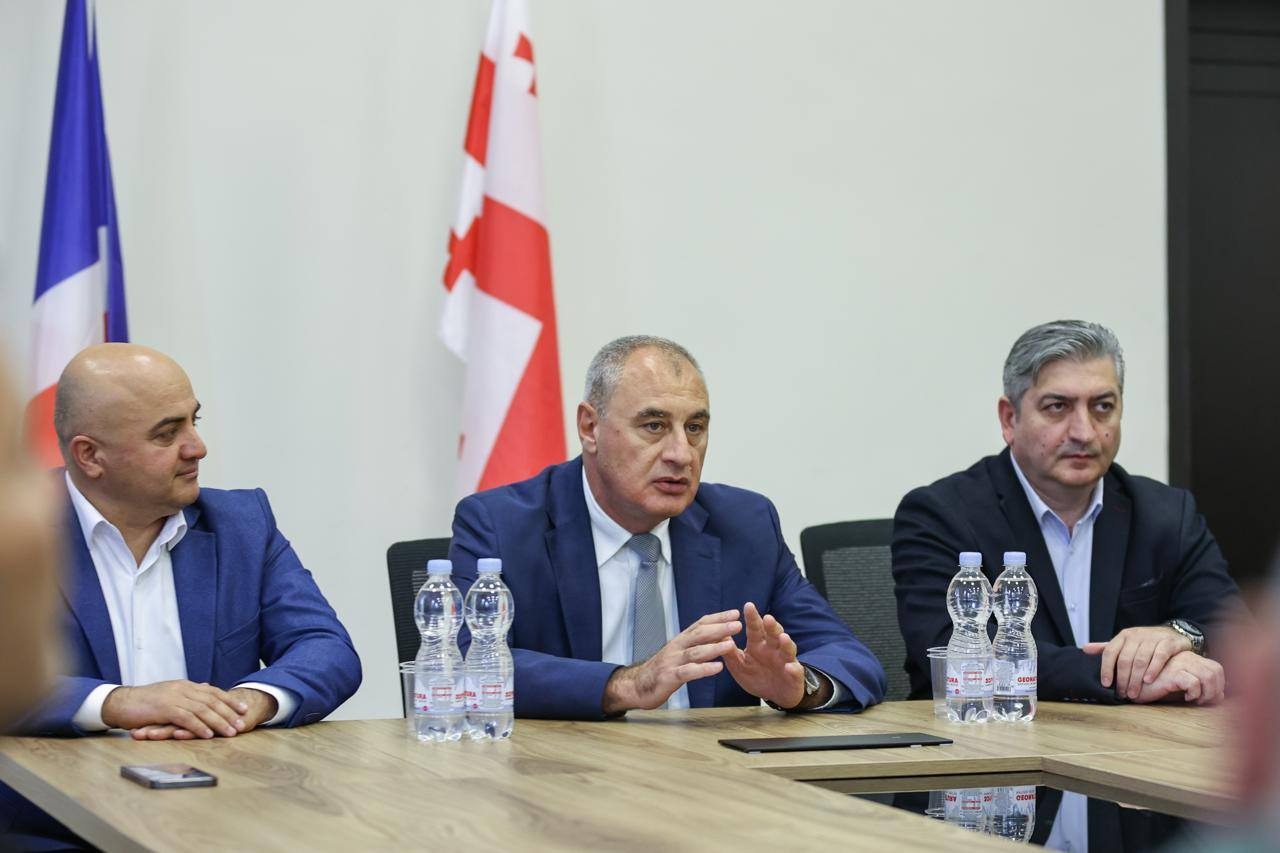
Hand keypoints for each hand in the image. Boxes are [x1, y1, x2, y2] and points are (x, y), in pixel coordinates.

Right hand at [130, 687, 277, 739]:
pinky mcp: (164, 709)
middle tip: (242, 724)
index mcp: (185, 685)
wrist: (121, 702)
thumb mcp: (170, 694)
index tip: (244, 709)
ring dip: (218, 722)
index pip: (213, 692)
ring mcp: (174, 698)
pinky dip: (199, 727)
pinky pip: (186, 718)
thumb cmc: (145, 702)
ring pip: (202, 709)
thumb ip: (188, 693)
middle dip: (229, 713)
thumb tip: (205, 689)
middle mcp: (182, 689)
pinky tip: (208, 735)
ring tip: (230, 732)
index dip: (230, 700)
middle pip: (212, 701)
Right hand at [602, 610, 740, 714]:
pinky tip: (717, 668)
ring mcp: (672, 661)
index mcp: (680, 640)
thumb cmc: (662, 669)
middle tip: (737, 624)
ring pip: (695, 652)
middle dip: (719, 628)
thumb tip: (718, 635)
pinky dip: (703, 669)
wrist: (636, 685)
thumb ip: (695, 645)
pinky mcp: (669, 677)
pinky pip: (688, 672)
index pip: (700, 624)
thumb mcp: (679, 653)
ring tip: (731, 644)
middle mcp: (676, 647)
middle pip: (699, 634)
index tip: (735, 613)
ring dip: (714, 647)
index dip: (718, 618)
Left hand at [721, 602, 826, 710]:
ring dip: (786, 643)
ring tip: (783, 637)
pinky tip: (790, 667)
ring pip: (788, 649)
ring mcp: (786, 661)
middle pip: (774, 635)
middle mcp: (773, 649)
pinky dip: (794, 669)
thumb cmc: (757, 677)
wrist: (775, 695)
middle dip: (771, 626)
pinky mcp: (794, 676)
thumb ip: (730, 654)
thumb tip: (719, 637)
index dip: (753, 618)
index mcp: (759, 645)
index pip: (756, 629)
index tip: (748, 605)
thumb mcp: (739, 667)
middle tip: (767, 618)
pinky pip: (795, 671)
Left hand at [1083, 625, 1191, 698]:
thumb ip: (1107, 648)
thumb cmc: (1145, 642)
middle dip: (1122, 679)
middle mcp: (1136, 635)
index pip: (1110, 652)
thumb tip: (1084, 649)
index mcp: (1123, 636)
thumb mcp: (1125, 643)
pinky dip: (1153, 669)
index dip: (1106, 668)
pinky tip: (1148, 681)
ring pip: (1140, 660)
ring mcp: (1153, 638)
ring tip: (1133, 693)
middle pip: (1125, 659)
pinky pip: (1159, 656)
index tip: (1106, 684)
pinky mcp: (1168, 643)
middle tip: (1122, 694)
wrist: (1173, 633)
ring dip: (1136, 678)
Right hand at [1128, 651, 1224, 704]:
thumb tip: (1222, 696)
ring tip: (1197, 701)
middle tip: (1205, 702)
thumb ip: (1200, 687)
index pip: (1217, 667)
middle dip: (1217, 690)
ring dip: (1209, 693)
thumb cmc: (1155, 686)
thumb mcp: (1180, 686)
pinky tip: (1186, 699)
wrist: (1133, 686)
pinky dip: (1195, 694)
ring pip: (1209, 676)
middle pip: (1217, 670)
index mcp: (1190, 658)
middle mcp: (1187, 658)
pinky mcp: (1172, 673)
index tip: (1210, 698)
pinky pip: (1194, 683)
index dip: (1220, 684)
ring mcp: (1180, 663)